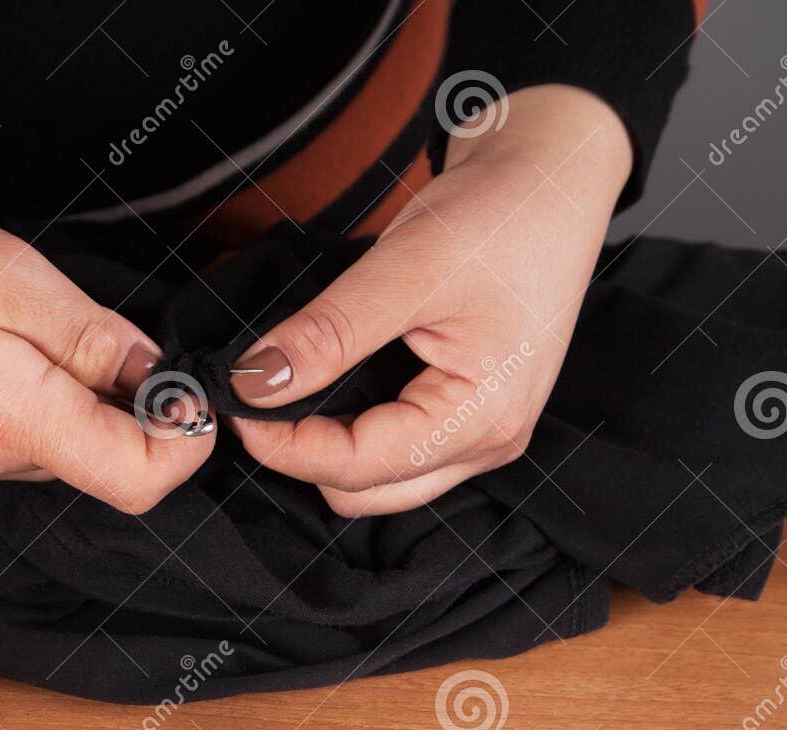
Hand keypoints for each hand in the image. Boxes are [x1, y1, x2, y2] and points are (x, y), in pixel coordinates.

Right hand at [0, 143, 209, 513]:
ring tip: (43, 326)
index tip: (189, 389)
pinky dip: (38, 401)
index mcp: (14, 422)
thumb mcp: (16, 278)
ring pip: (59, 451)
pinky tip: (4, 343)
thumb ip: (95, 338)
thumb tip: (157, 375)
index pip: (138, 482)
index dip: (186, 443)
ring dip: (80, 400)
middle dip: (129, 409)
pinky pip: (15, 438)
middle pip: (101, 466)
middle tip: (111, 332)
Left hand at [229, 85, 633, 515]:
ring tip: (292, 383)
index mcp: (482, 418)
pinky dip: (350, 428)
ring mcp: (480, 437)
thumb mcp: (404, 270)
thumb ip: (327, 335)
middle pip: (362, 491)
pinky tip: (329, 382)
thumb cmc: (500, 217)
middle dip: (301, 452)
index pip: (355, 467)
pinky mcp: (467, 418)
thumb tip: (254, 382)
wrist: (553, 181)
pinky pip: (392, 451)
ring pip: (374, 480)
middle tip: (257, 389)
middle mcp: (487, 444)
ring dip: (324, 445)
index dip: (283, 443)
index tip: (234, 398)